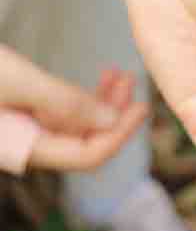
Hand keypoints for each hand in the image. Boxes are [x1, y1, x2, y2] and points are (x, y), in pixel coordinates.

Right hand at [0, 45, 147, 170]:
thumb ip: (64, 102)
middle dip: (115, 112)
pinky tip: (103, 79)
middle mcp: (25, 147)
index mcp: (23, 150)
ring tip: (121, 75)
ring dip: (103, 101)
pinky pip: (62, 114)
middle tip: (131, 80)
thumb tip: (112, 120)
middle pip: (85, 140)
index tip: (142, 108)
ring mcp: (23, 134)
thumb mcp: (18, 81)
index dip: (119, 133)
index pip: (86, 156)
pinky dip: (83, 97)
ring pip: (76, 125)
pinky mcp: (20, 117)